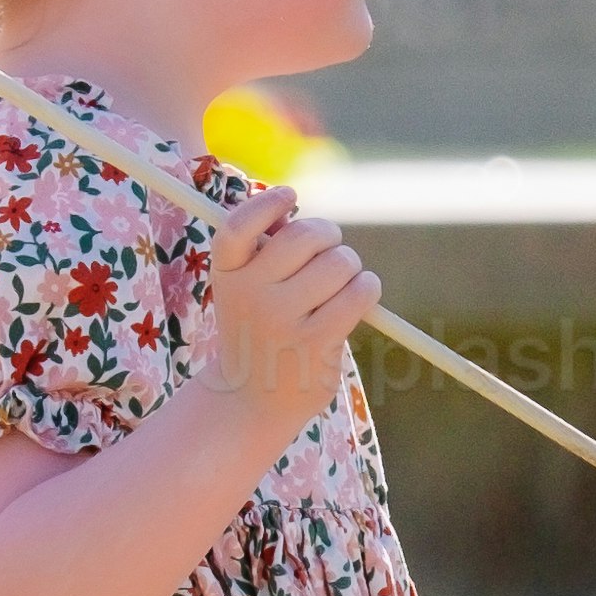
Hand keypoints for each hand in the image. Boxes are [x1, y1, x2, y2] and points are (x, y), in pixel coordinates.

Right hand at [199, 184, 381, 429]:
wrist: (252, 399)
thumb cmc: (258, 330)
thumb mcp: (244, 290)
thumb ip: (263, 250)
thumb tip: (292, 211)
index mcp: (227, 275)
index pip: (237, 227)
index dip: (265, 204)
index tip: (291, 196)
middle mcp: (249, 295)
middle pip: (305, 236)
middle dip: (329, 237)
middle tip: (331, 251)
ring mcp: (282, 320)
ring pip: (340, 263)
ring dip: (350, 268)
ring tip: (340, 286)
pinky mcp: (316, 342)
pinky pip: (359, 293)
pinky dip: (367, 288)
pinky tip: (360, 296)